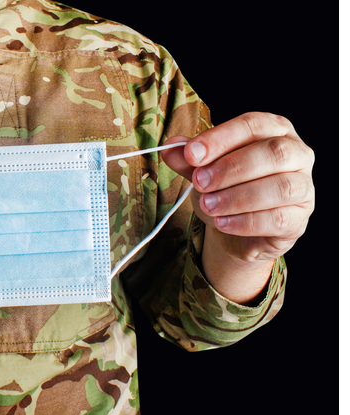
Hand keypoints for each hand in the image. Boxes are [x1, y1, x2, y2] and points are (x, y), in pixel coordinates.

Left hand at [162, 113, 313, 301]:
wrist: (236, 229)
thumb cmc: (226, 188)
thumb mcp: (204, 169)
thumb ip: (189, 159)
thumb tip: (171, 147)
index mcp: (274, 130)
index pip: (252, 124)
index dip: (221, 138)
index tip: (191, 153)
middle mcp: (297, 154)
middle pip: (273, 152)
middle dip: (230, 168)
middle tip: (199, 182)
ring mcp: (304, 188)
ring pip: (280, 187)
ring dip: (237, 197)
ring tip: (208, 205)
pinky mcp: (299, 220)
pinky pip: (278, 219)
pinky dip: (246, 222)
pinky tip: (223, 223)